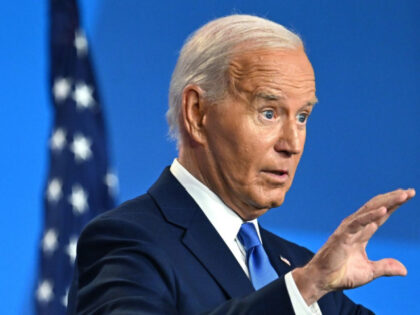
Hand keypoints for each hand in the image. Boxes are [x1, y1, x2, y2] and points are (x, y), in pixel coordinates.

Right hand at [292, 188, 415, 304]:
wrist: (323, 280)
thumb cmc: (342, 274)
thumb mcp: (369, 272)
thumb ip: (385, 267)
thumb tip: (404, 270)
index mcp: (363, 233)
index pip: (381, 216)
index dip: (394, 206)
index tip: (408, 196)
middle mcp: (356, 227)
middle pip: (377, 208)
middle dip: (393, 199)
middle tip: (410, 191)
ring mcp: (349, 229)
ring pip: (369, 210)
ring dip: (386, 202)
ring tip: (402, 195)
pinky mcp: (342, 235)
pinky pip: (358, 222)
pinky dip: (370, 216)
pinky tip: (383, 210)